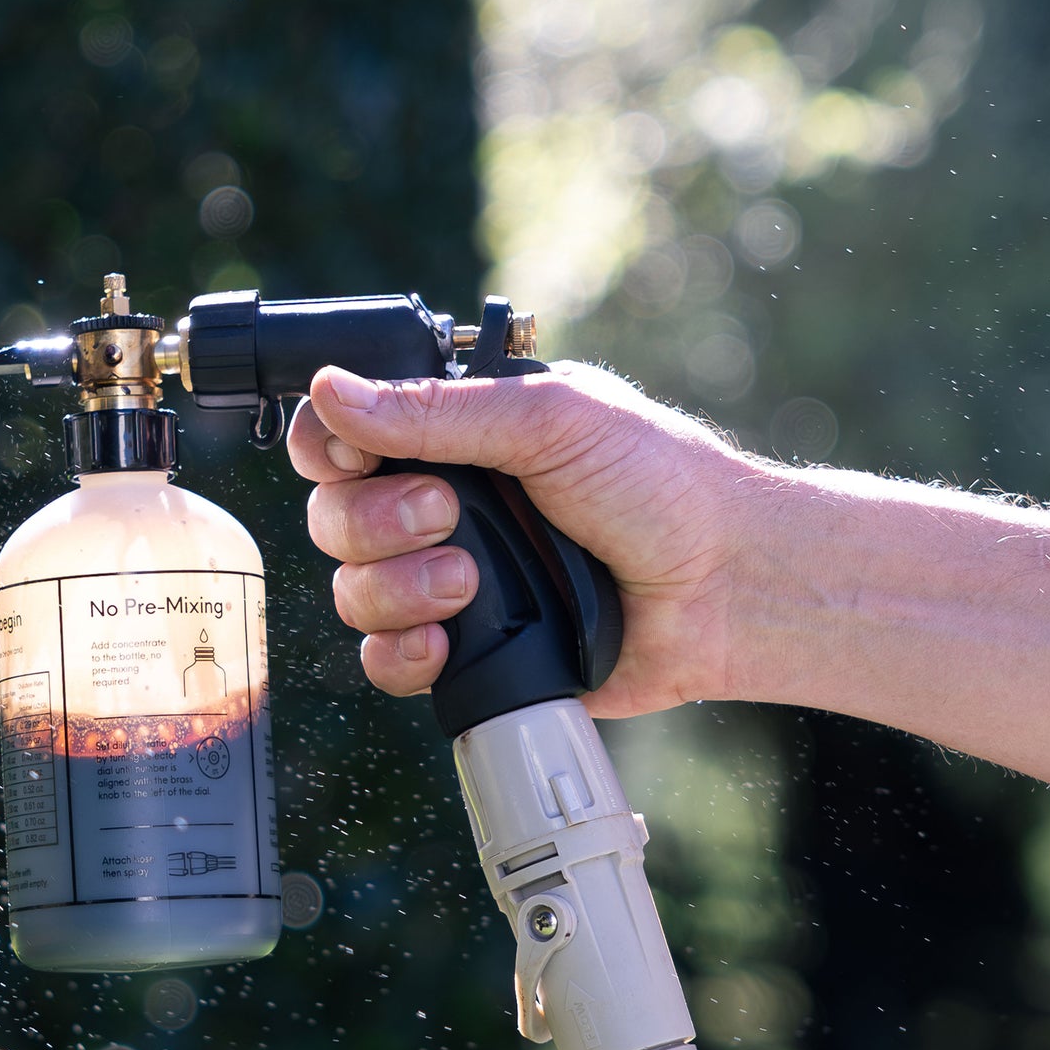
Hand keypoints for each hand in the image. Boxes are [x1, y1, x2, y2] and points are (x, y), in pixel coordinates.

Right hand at [286, 363, 769, 719]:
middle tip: (449, 515)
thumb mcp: (549, 421)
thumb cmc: (658, 486)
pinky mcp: (465, 652)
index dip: (328, 448)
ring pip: (352, 591)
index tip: (357, 458)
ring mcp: (447, 582)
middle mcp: (440, 506)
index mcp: (455, 435)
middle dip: (377, 521)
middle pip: (333, 516)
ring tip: (470, 585)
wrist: (721, 588)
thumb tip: (330, 389)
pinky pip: (384, 661)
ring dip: (397, 588)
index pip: (342, 434)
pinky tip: (446, 642)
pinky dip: (402, 653)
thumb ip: (436, 411)